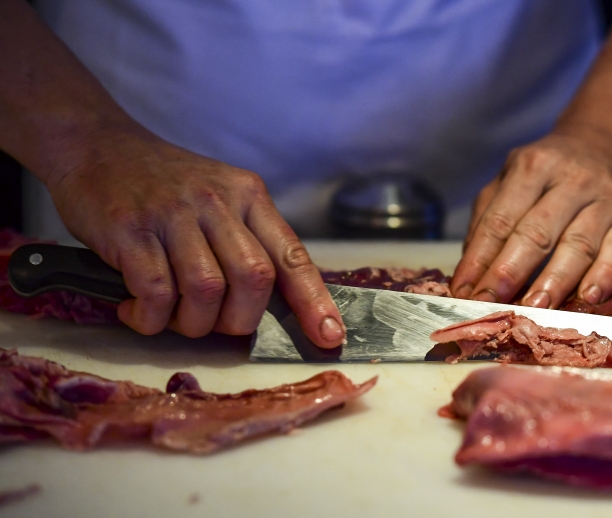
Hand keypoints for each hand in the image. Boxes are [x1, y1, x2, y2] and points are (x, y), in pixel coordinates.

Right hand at [47, 126, 344, 346]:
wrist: (96, 146)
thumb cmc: (164, 185)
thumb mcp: (219, 197)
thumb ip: (246, 241)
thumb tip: (272, 305)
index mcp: (249, 196)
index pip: (292, 255)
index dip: (313, 300)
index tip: (329, 335)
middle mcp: (218, 201)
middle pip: (254, 279)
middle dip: (238, 321)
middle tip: (213, 325)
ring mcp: (174, 213)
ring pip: (207, 290)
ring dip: (191, 322)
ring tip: (170, 316)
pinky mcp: (131, 228)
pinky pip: (156, 292)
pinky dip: (150, 317)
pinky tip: (137, 310)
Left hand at [451, 128, 611, 307]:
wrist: (608, 146)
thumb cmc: (549, 175)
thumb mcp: (511, 181)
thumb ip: (487, 220)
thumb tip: (469, 272)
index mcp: (532, 167)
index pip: (500, 220)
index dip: (479, 259)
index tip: (464, 293)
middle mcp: (572, 179)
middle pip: (537, 233)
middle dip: (510, 272)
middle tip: (491, 304)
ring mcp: (607, 198)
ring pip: (578, 245)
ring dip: (555, 281)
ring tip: (535, 308)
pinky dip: (605, 276)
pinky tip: (588, 298)